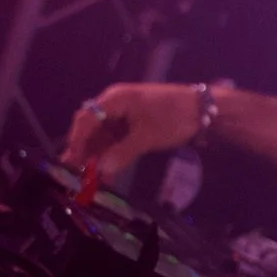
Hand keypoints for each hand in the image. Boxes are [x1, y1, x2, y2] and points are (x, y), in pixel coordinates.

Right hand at [63, 83, 200, 175]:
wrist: (204, 109)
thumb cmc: (175, 117)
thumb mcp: (148, 137)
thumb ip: (123, 153)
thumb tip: (101, 170)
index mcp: (115, 99)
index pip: (86, 118)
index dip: (77, 140)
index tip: (71, 160)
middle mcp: (115, 103)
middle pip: (92, 126)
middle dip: (84, 149)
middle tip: (76, 172)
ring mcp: (125, 113)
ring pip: (104, 134)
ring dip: (98, 154)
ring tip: (89, 176)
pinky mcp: (134, 122)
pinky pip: (117, 138)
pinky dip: (112, 152)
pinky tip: (107, 171)